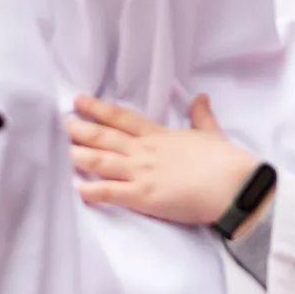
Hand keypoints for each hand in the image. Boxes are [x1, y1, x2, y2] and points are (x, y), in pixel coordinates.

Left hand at [69, 95, 258, 225]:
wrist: (234, 185)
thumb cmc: (225, 162)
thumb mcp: (211, 133)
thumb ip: (201, 116)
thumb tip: (200, 97)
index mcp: (159, 136)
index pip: (123, 119)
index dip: (98, 109)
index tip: (79, 101)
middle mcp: (145, 152)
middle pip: (106, 137)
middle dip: (81, 129)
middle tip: (61, 123)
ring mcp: (143, 173)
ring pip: (103, 161)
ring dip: (80, 156)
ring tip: (61, 150)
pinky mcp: (144, 196)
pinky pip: (112, 193)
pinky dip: (93, 191)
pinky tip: (77, 189)